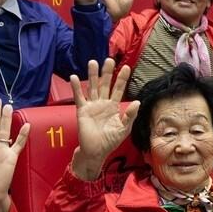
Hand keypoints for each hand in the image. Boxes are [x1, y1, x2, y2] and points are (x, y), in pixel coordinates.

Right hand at [69, 59, 139, 179]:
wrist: (96, 151)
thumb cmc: (110, 141)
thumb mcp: (124, 129)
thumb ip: (130, 115)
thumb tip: (138, 102)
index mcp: (114, 106)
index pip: (119, 89)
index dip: (122, 79)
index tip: (126, 67)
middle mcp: (102, 103)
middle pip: (105, 84)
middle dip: (107, 72)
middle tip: (109, 60)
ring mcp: (92, 105)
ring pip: (92, 87)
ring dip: (92, 75)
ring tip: (93, 62)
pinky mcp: (82, 110)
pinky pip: (79, 97)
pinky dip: (76, 88)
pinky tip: (74, 77)